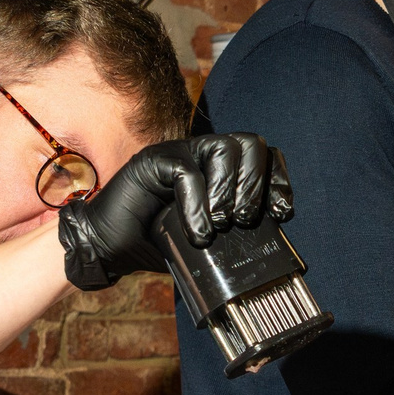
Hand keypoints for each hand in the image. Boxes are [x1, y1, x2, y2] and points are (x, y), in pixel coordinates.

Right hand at [58, 133, 290, 290]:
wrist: (112, 250)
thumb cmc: (159, 244)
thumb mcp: (208, 242)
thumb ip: (235, 236)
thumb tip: (269, 250)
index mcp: (222, 171)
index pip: (264, 157)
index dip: (277, 180)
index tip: (281, 212)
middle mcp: (203, 155)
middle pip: (249, 144)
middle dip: (255, 184)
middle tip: (244, 220)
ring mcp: (179, 153)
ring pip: (222, 148)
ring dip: (227, 190)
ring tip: (220, 225)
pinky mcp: (153, 160)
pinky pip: (186, 172)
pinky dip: (197, 205)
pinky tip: (198, 233)